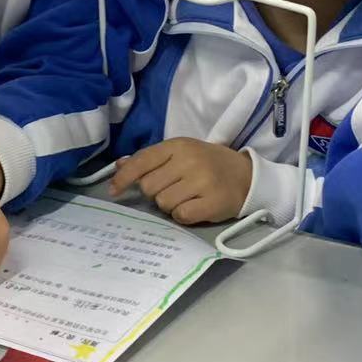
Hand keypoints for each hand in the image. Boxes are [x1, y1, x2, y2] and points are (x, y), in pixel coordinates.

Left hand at [108, 138, 252, 224]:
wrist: (247, 176)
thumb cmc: (208, 163)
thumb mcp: (181, 153)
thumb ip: (151, 159)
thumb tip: (119, 165)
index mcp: (178, 145)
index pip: (142, 161)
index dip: (124, 178)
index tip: (113, 191)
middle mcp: (188, 161)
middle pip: (149, 187)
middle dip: (155, 192)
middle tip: (172, 189)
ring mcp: (202, 182)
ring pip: (163, 203)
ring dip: (169, 205)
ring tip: (186, 198)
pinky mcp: (212, 203)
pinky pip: (180, 216)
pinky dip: (182, 216)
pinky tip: (194, 208)